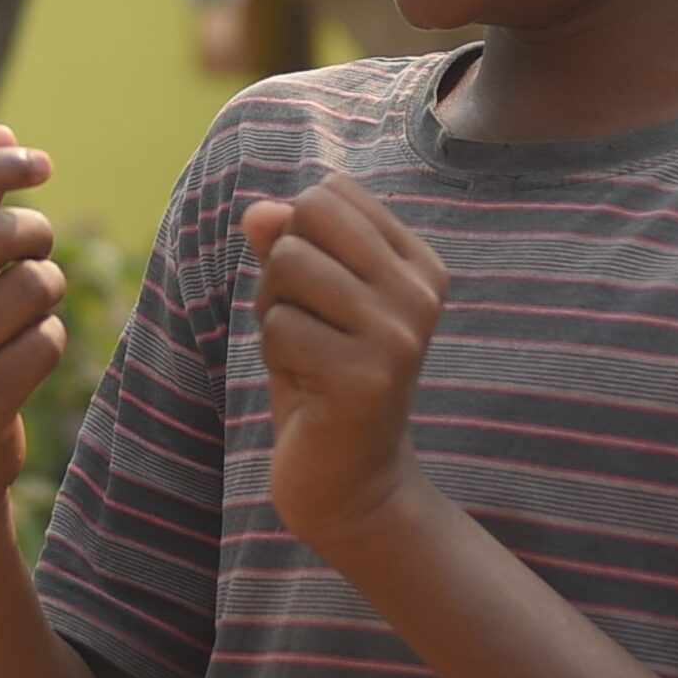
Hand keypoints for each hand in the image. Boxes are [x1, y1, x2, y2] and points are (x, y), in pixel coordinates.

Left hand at [241, 176, 446, 555]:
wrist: (352, 484)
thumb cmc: (323, 382)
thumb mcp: (304, 302)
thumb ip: (287, 247)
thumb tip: (258, 212)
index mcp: (419, 264)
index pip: (332, 193)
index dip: (300, 236)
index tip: (320, 297)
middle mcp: (420, 291)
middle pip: (310, 216)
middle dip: (281, 268)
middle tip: (303, 325)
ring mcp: (398, 334)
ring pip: (289, 265)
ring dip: (274, 314)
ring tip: (305, 358)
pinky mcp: (366, 376)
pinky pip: (280, 325)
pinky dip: (275, 357)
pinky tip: (307, 389)